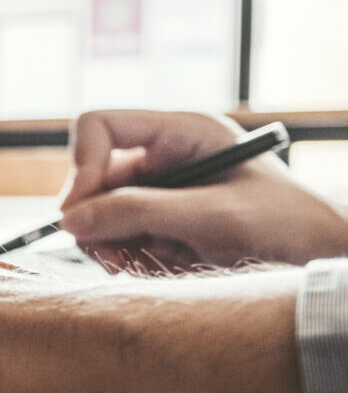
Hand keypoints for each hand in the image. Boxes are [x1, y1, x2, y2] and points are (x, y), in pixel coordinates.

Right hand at [58, 110, 347, 271]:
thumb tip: (71, 220)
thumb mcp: (214, 216)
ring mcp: (164, 190)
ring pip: (100, 210)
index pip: (100, 126)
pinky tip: (155, 266)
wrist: (322, 259)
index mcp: (182, 132)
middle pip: (94, 175)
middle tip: (109, 255)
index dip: (83, 166)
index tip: (81, 213)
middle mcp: (166, 155)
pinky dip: (126, 254)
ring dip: (109, 242)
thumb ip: (140, 213)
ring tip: (137, 265)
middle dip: (95, 217)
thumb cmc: (287, 226)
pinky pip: (120, 234)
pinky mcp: (164, 221)